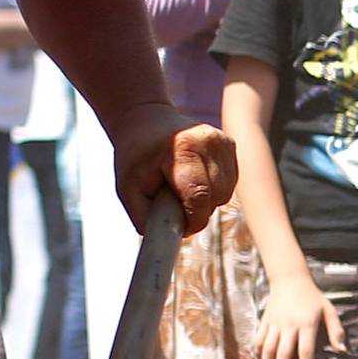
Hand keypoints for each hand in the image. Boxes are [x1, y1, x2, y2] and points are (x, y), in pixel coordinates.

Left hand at [109, 103, 237, 235]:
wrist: (145, 119)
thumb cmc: (135, 157)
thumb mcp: (128, 189)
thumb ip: (144, 217)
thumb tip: (168, 239)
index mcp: (183, 149)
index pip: (199, 197)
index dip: (191, 220)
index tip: (178, 225)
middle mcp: (208, 141)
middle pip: (215, 198)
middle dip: (197, 210)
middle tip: (173, 203)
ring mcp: (222, 141)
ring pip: (225, 193)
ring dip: (206, 200)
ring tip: (182, 186)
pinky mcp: (229, 144)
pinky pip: (229, 183)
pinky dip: (214, 188)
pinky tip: (195, 177)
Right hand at [258, 271, 345, 358]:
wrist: (290, 279)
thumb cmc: (312, 297)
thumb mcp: (329, 310)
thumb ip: (336, 330)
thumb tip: (342, 350)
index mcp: (306, 324)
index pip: (305, 350)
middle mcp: (289, 325)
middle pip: (284, 354)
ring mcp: (274, 324)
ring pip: (268, 349)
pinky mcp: (264, 322)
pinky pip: (259, 340)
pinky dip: (258, 354)